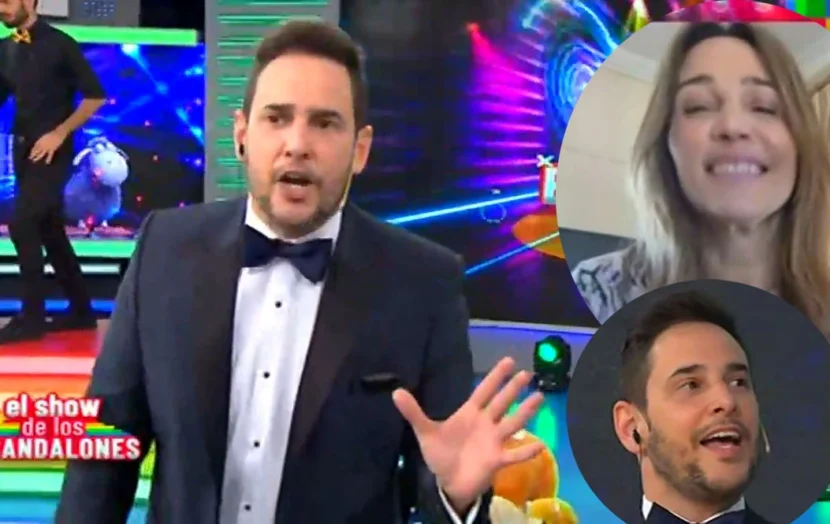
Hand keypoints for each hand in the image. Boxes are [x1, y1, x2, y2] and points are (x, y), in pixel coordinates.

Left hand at [29, 129, 65, 163]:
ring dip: (37, 157)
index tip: (30, 154)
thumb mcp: (43, 137)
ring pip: (41, 153)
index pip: (35, 147)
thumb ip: (40, 141)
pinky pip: (50, 155)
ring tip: (34, 161)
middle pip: (36, 151)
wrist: (57, 134)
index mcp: (40, 141)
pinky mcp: (52, 150)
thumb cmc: (51, 134)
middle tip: (30, 158)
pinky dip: (48, 159)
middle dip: (33, 154)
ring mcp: (47, 148)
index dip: (32, 151)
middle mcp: (42, 145)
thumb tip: (37, 146)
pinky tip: (47, 163)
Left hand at [393, 357, 544, 513]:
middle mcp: (486, 423)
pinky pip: (514, 454)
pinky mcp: (497, 460)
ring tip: (539, 398)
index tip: (509, 361)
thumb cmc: (441, 454)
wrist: (447, 482)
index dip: (495, 376)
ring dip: (526, 412)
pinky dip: (526, 451)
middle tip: (527, 374)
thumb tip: (395, 392)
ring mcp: (494, 441)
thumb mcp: (425, 432)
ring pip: (513, 423)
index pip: (484, 390)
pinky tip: (541, 445)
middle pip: (502, 402)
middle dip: (513, 389)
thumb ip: (414, 412)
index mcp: (470, 413)